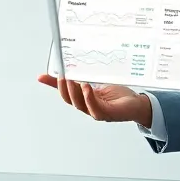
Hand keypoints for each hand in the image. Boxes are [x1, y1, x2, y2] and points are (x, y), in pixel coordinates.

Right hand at [37, 75, 152, 127]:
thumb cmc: (117, 94)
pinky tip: (87, 88)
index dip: (54, 85)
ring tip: (74, 81)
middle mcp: (88, 107)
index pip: (65, 93)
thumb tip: (68, 67)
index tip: (43, 76)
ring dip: (75, 93)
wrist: (137, 103)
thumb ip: (82, 76)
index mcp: (84, 99)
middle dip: (65, 88)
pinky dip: (89, 98)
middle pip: (71, 100)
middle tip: (63, 76)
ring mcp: (98, 112)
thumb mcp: (97, 81)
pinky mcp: (108, 113)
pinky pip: (95, 108)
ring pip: (80, 105)